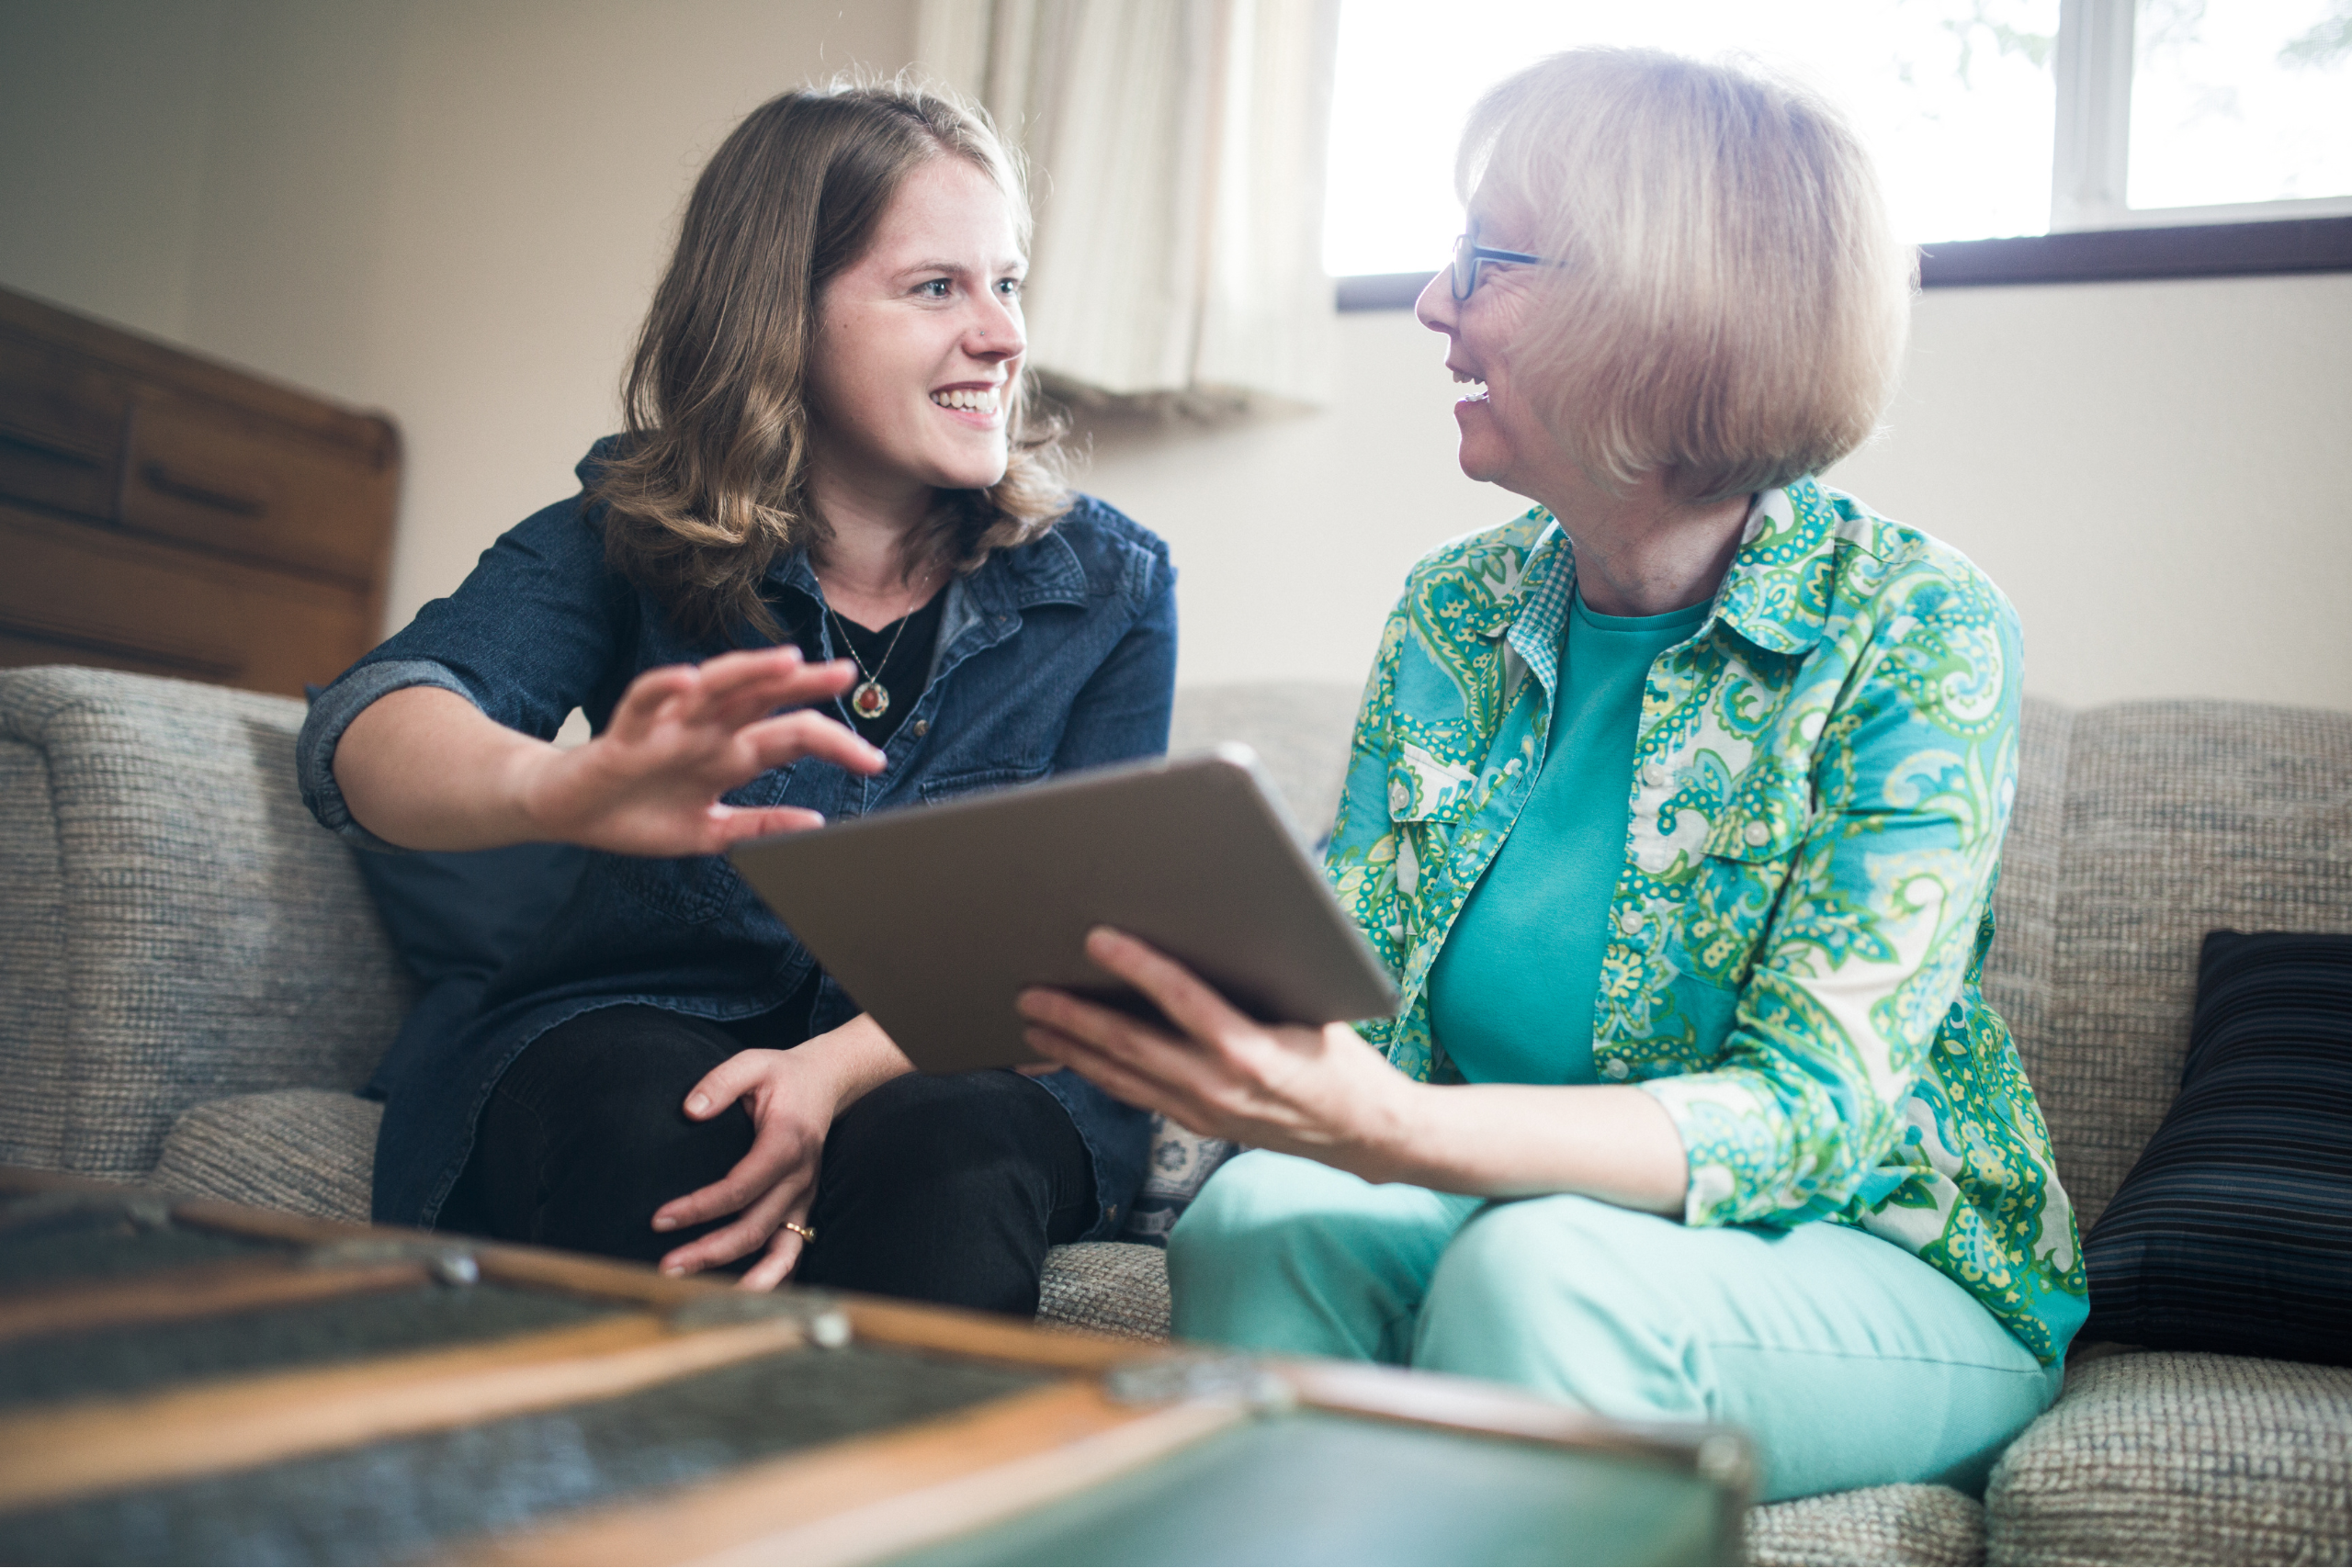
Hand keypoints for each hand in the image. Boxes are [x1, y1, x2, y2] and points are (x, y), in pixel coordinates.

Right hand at [521, 646, 882, 856]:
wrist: (568, 814)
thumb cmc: (637, 814)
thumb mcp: (709, 832)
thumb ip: (759, 826)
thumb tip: (816, 824)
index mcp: (730, 754)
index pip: (792, 737)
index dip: (835, 744)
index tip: (874, 760)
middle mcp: (707, 731)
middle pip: (763, 698)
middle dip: (804, 685)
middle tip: (846, 675)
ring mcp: (668, 727)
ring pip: (713, 687)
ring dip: (747, 671)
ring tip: (784, 660)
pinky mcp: (625, 732)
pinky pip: (644, 700)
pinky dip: (663, 687)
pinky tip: (686, 679)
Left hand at [650, 1015, 914, 1289]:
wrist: (827, 1082)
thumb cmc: (783, 1075)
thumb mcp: (752, 1063)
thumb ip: (720, 1082)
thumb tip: (689, 1110)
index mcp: (786, 1143)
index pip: (741, 1187)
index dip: (700, 1207)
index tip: (660, 1218)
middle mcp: (800, 1177)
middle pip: (755, 1227)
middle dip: (710, 1252)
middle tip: (667, 1267)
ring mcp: (805, 1196)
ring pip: (780, 1250)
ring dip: (745, 1278)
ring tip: (709, 1298)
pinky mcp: (803, 1206)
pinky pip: (792, 1251)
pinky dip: (773, 1278)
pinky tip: (744, 1297)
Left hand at [1017, 927, 1412, 1180]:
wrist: (1364, 1134)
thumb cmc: (1343, 1060)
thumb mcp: (1315, 1010)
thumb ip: (1263, 981)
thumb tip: (1214, 927)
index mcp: (1254, 1053)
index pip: (1183, 1000)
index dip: (1137, 965)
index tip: (1098, 937)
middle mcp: (1220, 1088)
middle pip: (1130, 1046)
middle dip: (1074, 1016)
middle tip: (1030, 990)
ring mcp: (1203, 1112)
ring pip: (1122, 1077)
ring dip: (1072, 1050)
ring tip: (1032, 1023)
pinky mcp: (1197, 1125)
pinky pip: (1136, 1096)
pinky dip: (1098, 1074)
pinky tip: (1073, 1057)